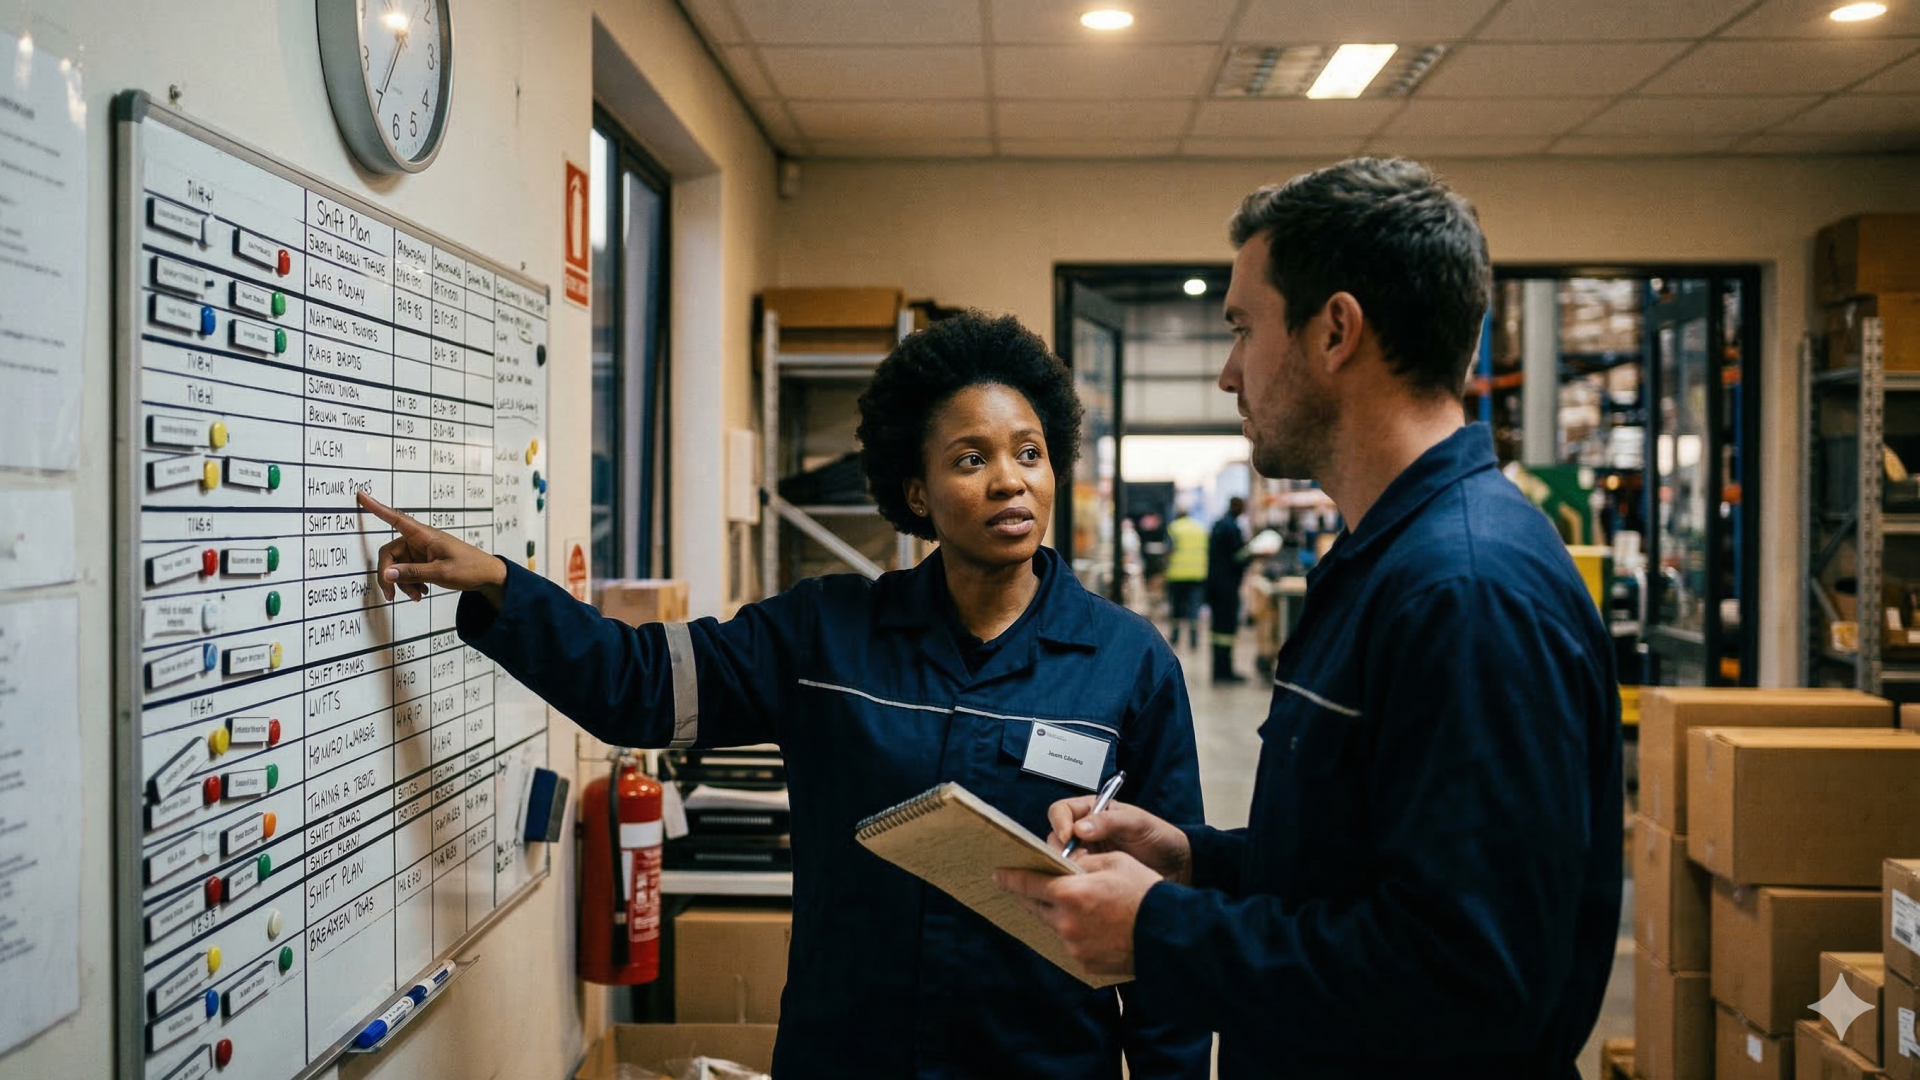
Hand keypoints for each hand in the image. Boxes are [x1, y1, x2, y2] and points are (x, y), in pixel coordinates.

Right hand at [357, 492, 506, 607]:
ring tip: (418, 595)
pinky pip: (406, 572)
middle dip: (389, 575)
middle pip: (389, 554)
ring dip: (402, 583)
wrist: (487, 576)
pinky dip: (409, 584)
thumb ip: (413, 573)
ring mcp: (420, 552)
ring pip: (397, 567)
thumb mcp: (441, 573)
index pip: (395, 518)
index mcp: (424, 535)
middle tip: (392, 595)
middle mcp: (419, 541)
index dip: (376, 507)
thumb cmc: (470, 568)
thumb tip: (387, 573)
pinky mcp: (423, 562)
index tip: (361, 495)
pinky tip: (421, 592)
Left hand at [993, 852, 1162, 976]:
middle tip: (1030, 886)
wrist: (1170, 934)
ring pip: (1056, 926)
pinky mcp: (1085, 963)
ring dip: (1060, 914)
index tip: (997, 875)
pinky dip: (1078, 933)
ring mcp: (1074, 947)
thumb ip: (1084, 861)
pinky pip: (1073, 944)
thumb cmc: (1146, 892)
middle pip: (1037, 906)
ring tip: (1081, 906)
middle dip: (1033, 895)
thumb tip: (1066, 863)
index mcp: (1070, 893)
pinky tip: (1096, 926)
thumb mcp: (1115, 862)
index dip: (1010, 878)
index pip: (1028, 883)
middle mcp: (1066, 923)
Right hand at [1045, 797, 1192, 884]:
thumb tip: (1079, 828)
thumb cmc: (1160, 838)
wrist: (1178, 867)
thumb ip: (1109, 821)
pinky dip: (1075, 880)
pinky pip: (1073, 877)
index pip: (1061, 811)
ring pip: (1060, 859)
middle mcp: (1084, 832)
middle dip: (1060, 848)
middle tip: (1077, 861)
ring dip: (1067, 866)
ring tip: (1085, 873)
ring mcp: (1087, 855)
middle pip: (1054, 836)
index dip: (1060, 822)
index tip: (1068, 836)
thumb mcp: (1138, 823)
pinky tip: (1088, 884)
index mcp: (1093, 811)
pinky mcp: (1091, 876)